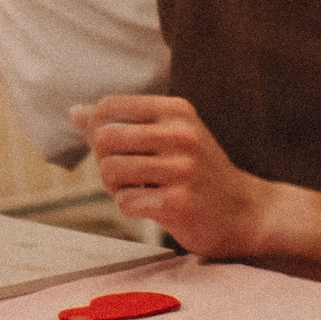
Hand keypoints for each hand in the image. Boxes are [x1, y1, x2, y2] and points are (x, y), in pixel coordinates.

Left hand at [73, 94, 280, 260]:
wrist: (245, 212)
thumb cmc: (198, 173)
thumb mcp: (169, 137)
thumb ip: (122, 123)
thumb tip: (74, 112)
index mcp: (176, 111)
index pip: (108, 107)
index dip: (99, 131)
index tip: (120, 150)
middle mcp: (181, 134)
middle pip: (104, 139)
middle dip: (105, 162)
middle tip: (126, 177)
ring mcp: (183, 169)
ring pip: (110, 171)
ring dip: (116, 188)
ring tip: (139, 191)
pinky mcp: (180, 202)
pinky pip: (126, 202)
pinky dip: (132, 208)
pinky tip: (154, 207)